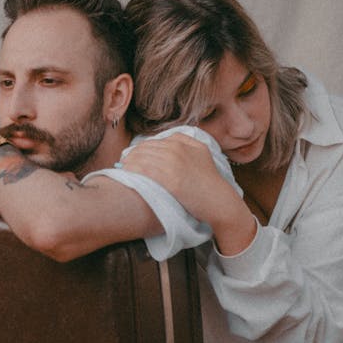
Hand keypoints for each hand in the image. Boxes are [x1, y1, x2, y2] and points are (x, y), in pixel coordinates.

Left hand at [122, 134, 256, 253]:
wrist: (219, 201)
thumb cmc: (209, 182)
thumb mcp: (201, 153)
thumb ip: (185, 142)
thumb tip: (165, 141)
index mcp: (184, 142)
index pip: (154, 141)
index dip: (141, 148)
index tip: (134, 155)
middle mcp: (178, 149)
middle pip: (146, 148)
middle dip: (133, 154)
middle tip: (124, 162)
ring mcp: (174, 163)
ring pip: (142, 157)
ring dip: (129, 162)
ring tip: (123, 168)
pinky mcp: (170, 179)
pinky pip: (144, 170)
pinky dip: (132, 170)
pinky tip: (126, 174)